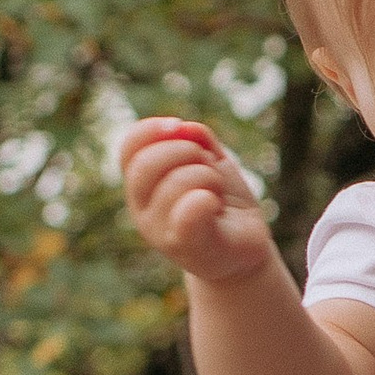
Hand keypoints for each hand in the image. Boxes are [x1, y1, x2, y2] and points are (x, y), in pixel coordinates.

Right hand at [121, 119, 275, 289]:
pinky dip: (206, 199)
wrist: (245, 249)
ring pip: (177, 181)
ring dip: (209, 176)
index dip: (152, 129)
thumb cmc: (223, 202)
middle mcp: (143, 212)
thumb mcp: (212, 162)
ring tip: (217, 192)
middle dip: (186, 150)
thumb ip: (198, 139)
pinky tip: (216, 205)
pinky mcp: (191, 249)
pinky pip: (189, 213)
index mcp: (142, 187)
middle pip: (147, 164)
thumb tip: (185, 128)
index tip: (179, 126)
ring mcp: (162, 234)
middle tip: (209, 167)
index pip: (129, 149)